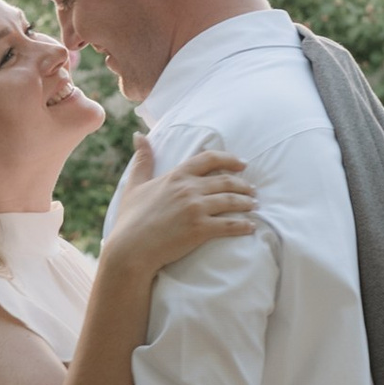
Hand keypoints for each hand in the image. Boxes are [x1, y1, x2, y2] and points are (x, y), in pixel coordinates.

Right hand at [104, 134, 254, 279]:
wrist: (130, 249)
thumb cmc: (130, 219)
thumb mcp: (134, 185)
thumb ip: (142, 160)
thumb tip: (139, 135)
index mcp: (176, 176)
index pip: (209, 159)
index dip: (229, 159)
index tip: (242, 163)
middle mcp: (188, 189)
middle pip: (225, 181)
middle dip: (243, 185)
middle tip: (252, 190)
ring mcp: (195, 208)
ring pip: (231, 201)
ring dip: (247, 203)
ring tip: (254, 205)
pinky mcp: (200, 229)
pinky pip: (230, 225)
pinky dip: (244, 225)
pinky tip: (251, 227)